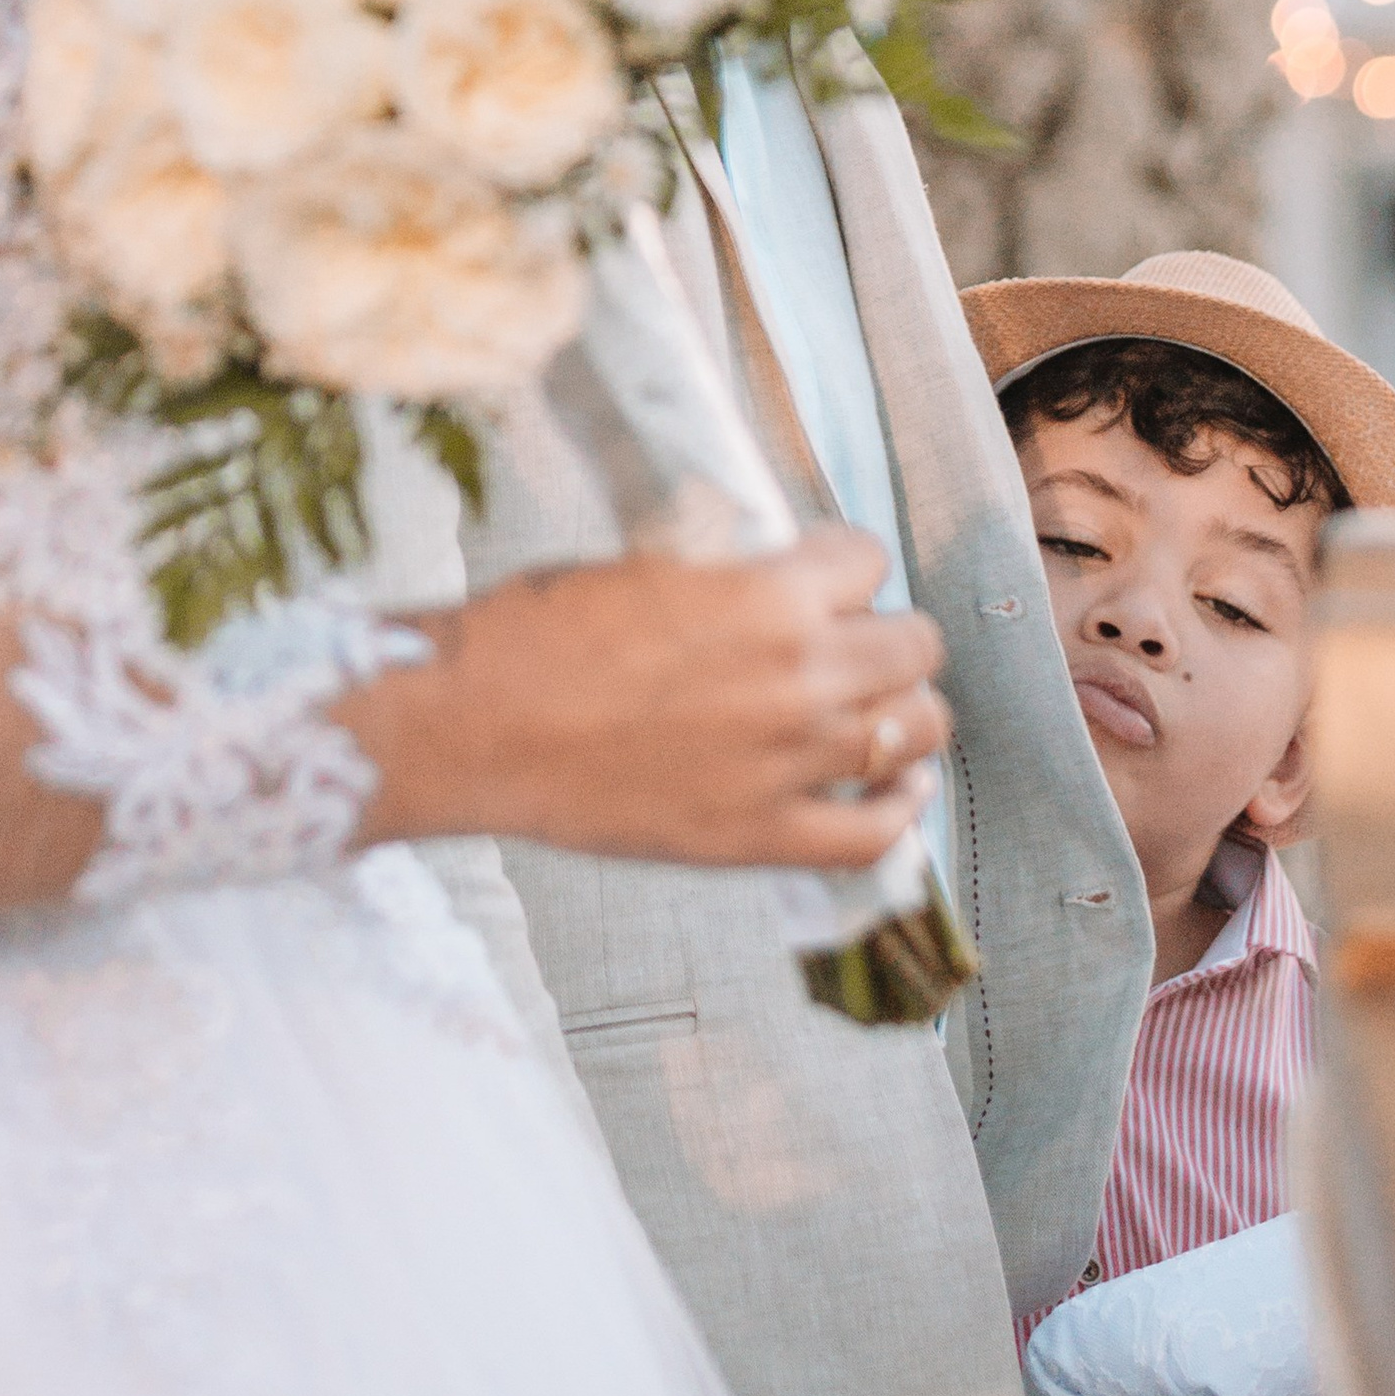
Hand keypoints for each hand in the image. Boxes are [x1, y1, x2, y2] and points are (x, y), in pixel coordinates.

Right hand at [347, 528, 949, 871]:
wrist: (478, 723)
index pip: (867, 560)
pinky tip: (902, 788)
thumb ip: (729, 573)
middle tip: (856, 641)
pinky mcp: (761, 835)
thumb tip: (769, 571)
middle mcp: (801, 676)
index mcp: (771, 595)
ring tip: (887, 709)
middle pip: (913, 645)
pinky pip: (874, 834)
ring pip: (916, 731)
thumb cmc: (540, 630)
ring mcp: (790, 762)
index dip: (845, 564)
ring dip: (907, 712)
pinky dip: (901, 810)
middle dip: (890, 633)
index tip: (827, 575)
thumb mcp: (646, 561)